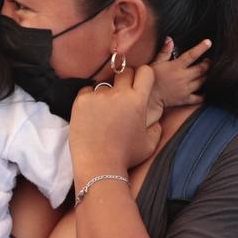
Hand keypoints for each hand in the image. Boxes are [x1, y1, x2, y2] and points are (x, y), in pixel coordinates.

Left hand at [69, 64, 159, 180]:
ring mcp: (98, 96)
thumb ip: (156, 128)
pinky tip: (91, 115)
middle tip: (121, 94)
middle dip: (125, 79)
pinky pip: (87, 92)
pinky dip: (90, 100)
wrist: (99, 166)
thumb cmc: (126, 157)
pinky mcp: (81, 101)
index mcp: (138, 100)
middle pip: (124, 72)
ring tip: (103, 112)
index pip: (145, 71)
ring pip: (104, 84)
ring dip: (106, 93)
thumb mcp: (149, 144)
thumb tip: (155, 120)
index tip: (139, 83)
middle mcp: (119, 94)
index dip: (143, 76)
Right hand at [148, 36, 208, 108]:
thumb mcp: (155, 63)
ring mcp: (185, 89)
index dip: (201, 48)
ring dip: (207, 76)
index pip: (191, 55)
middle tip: (209, 61)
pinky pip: (198, 98)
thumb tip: (169, 40)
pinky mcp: (185, 99)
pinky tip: (205, 91)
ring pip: (202, 81)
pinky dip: (203, 95)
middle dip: (208, 64)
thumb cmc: (151, 80)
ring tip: (208, 72)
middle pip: (201, 69)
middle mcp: (183, 77)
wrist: (149, 98)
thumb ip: (164, 52)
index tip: (208, 42)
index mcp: (176, 67)